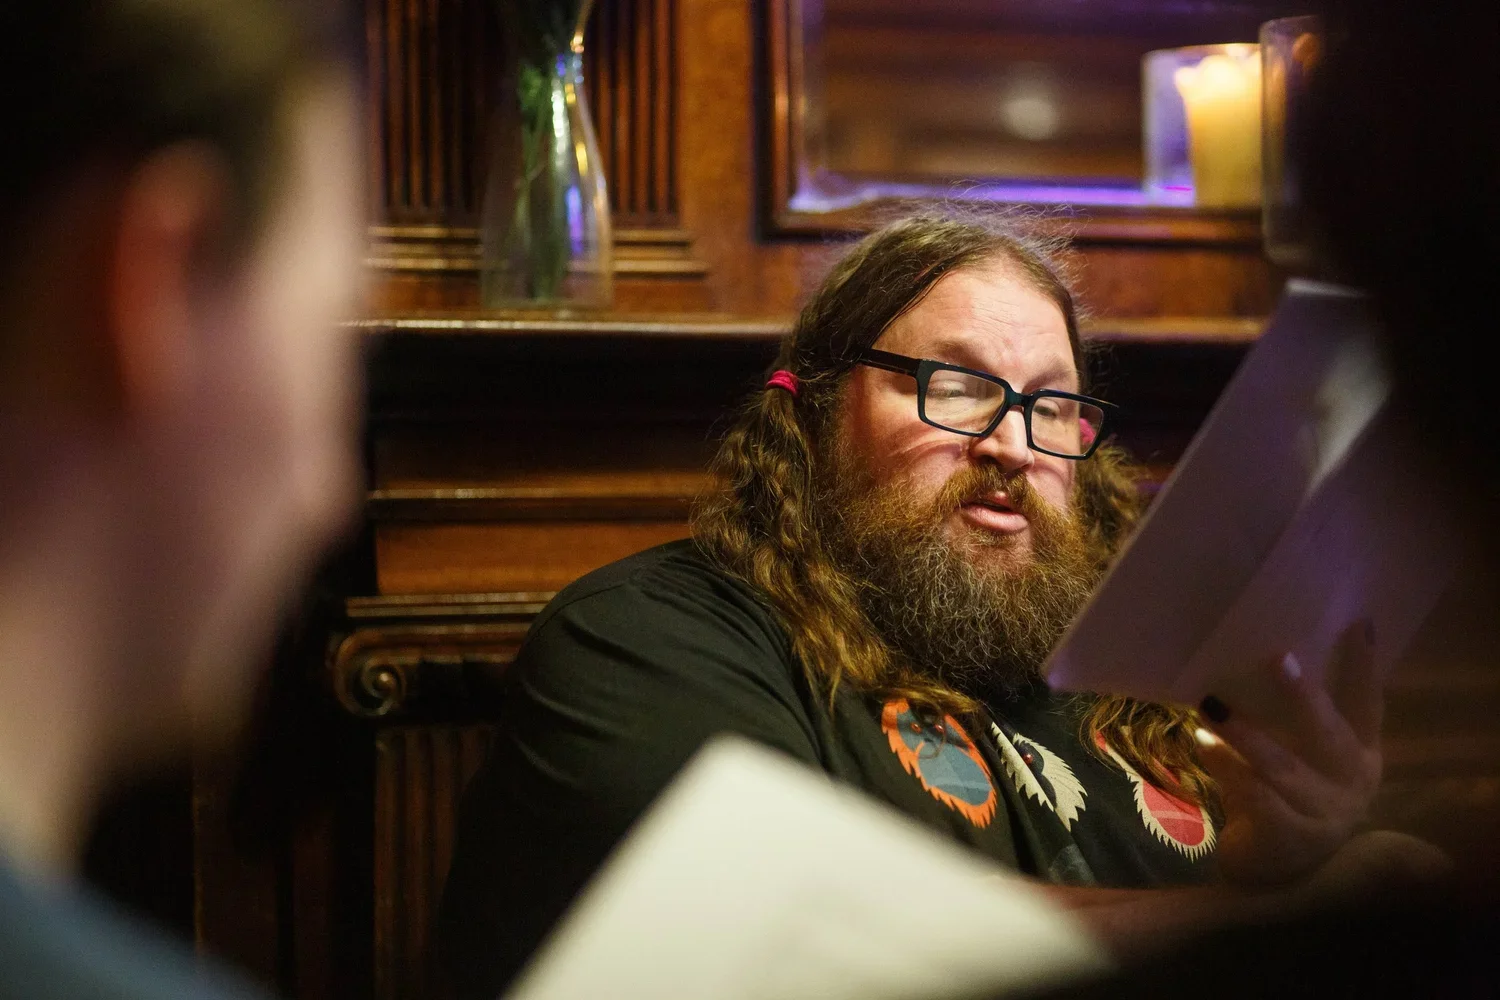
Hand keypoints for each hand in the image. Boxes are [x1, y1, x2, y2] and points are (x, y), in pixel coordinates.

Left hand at [1195, 621, 1383, 886]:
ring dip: (1245, 734)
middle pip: (1330, 733)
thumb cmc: (1287, 795)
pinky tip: (1202, 746)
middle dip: (1304, 696)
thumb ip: (1291, 715)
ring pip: (1283, 767)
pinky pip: (1255, 797)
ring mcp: (1325, 815)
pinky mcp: (1291, 839)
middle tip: (1278, 657)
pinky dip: (1227, 769)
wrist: (1275, 869)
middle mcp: (1352, 782)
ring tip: (1211, 706)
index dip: (1364, 666)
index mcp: (1361, 754)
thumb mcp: (1299, 753)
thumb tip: (1252, 649)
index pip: (1368, 704)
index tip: (1358, 623)